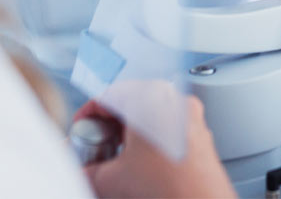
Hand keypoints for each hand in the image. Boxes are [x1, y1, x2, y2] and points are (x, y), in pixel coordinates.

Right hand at [73, 92, 234, 197]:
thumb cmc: (167, 187)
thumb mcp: (111, 180)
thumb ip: (87, 171)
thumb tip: (80, 170)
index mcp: (150, 97)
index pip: (109, 94)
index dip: (88, 113)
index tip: (79, 128)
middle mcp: (175, 99)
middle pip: (131, 102)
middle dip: (108, 125)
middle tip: (96, 146)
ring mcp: (191, 116)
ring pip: (152, 113)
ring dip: (130, 132)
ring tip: (118, 158)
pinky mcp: (200, 133)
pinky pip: (169, 125)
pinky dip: (151, 138)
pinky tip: (143, 164)